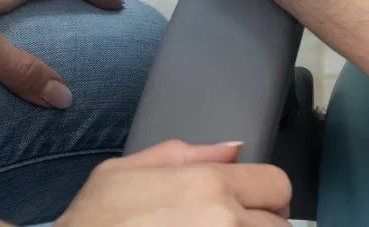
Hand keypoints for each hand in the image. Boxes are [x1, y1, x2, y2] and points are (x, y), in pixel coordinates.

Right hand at [54, 140, 291, 226]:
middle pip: (279, 225)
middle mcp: (224, 222)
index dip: (265, 195)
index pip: (276, 185)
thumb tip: (233, 150)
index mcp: (206, 186)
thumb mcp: (120, 173)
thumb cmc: (90, 225)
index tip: (249, 206)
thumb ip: (182, 155)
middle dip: (259, 225)